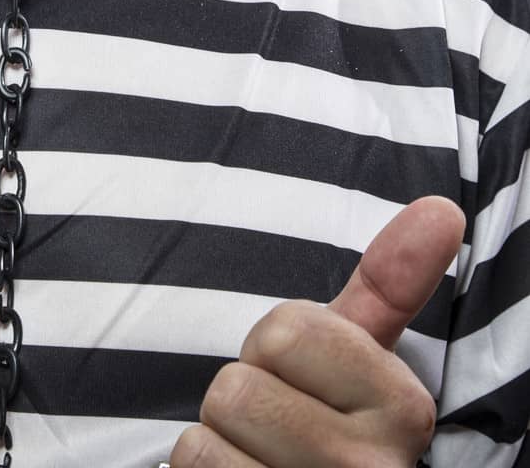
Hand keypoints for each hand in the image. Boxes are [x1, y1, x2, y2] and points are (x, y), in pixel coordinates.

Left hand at [169, 194, 464, 466]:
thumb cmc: (329, 423)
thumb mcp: (362, 355)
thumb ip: (391, 282)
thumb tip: (443, 207)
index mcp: (401, 409)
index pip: (284, 332)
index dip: (271, 345)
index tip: (302, 377)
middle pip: (236, 388)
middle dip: (241, 397)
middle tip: (276, 424)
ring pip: (207, 438)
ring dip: (218, 442)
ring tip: (261, 457)